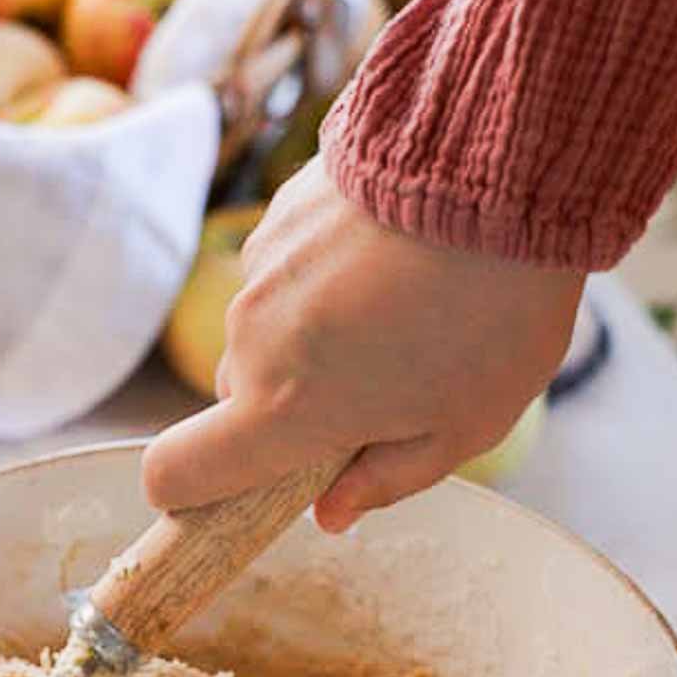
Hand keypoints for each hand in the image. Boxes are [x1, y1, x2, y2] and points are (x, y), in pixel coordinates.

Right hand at [143, 157, 584, 529]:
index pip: (174, 472)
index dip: (185, 494)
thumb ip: (386, 481)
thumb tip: (330, 513)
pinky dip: (322, 280)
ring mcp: (257, 272)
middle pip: (240, 401)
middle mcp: (249, 343)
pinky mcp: (278, 215)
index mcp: (283, 412)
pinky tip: (394, 259)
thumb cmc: (492, 312)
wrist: (501, 164)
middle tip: (385, 389)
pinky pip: (284, 275)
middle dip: (292, 408)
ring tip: (408, 311)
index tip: (232, 492)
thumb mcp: (462, 427)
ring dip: (314, 339)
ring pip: (265, 335)